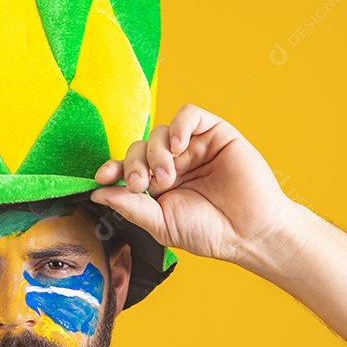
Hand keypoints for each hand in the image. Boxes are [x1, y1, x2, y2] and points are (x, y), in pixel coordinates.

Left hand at [89, 104, 302, 264]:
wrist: (250, 232)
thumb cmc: (209, 232)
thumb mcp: (161, 224)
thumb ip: (130, 207)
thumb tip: (96, 193)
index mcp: (157, 186)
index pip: (126, 168)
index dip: (112, 169)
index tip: (103, 178)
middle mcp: (172, 163)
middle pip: (138, 147)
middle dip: (134, 165)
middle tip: (145, 185)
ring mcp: (193, 147)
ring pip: (158, 132)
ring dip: (155, 152)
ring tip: (167, 176)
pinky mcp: (215, 133)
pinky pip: (189, 115)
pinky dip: (178, 125)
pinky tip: (178, 145)